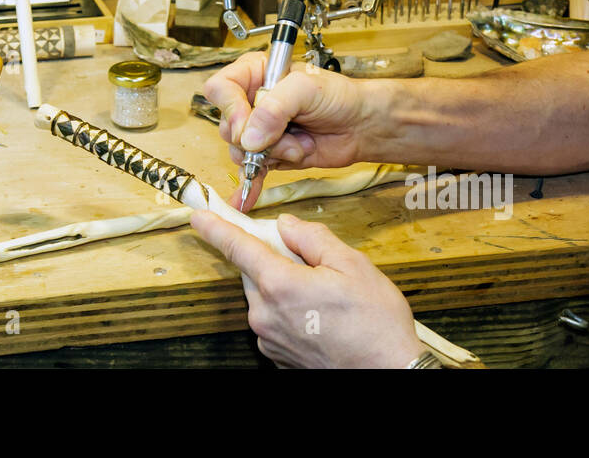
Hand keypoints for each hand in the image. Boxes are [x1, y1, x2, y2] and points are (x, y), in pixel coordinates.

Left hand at [190, 210, 422, 367]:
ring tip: (325, 298)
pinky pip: (274, 321)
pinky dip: (290, 312)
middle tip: (311, 264)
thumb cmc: (375, 323)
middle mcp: (266, 314)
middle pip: (255, 272)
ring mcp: (269, 339)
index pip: (237, 247)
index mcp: (280, 285)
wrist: (389, 372)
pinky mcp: (277, 356)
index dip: (216, 228)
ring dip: (284, 288)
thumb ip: (312, 238)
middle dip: (274, 260)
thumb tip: (286, 225)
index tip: (199, 216)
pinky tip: (320, 318)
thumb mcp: (352, 264)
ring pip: (265, 297)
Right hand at [204, 51, 376, 206]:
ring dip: (271, 155)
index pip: (221, 89)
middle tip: (285, 135)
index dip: (230, 109)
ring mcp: (260, 130)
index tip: (246, 126)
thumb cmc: (339, 97)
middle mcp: (251, 102)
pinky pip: (251, 170)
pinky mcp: (270, 154)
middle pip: (228, 125)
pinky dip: (250, 183)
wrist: (361, 126)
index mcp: (255, 74)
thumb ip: (275, 108)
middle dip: (257, 138)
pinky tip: (245, 198)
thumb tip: (249, 138)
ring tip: (299, 146)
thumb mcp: (306, 89)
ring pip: (241, 151)